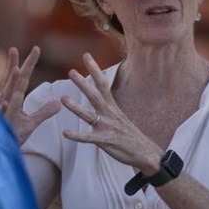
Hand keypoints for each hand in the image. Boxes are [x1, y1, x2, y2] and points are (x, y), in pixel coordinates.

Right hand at [0, 46, 60, 143]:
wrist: (0, 152)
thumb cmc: (12, 135)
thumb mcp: (31, 123)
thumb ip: (43, 112)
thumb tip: (58, 103)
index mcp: (12, 99)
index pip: (21, 79)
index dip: (28, 65)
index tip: (36, 49)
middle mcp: (5, 102)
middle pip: (11, 82)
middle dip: (14, 66)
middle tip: (15, 48)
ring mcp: (0, 113)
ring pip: (5, 96)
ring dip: (10, 84)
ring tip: (16, 70)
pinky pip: (0, 117)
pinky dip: (1, 110)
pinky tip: (3, 103)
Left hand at [60, 53, 161, 172]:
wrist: (145, 153)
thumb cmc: (130, 136)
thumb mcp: (119, 118)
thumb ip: (108, 108)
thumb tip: (99, 99)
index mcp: (112, 107)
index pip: (103, 84)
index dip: (94, 69)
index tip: (86, 56)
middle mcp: (110, 114)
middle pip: (95, 95)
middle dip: (83, 83)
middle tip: (71, 71)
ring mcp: (108, 127)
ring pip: (90, 115)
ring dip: (76, 107)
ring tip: (63, 98)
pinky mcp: (106, 141)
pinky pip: (89, 138)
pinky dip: (77, 136)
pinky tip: (66, 133)